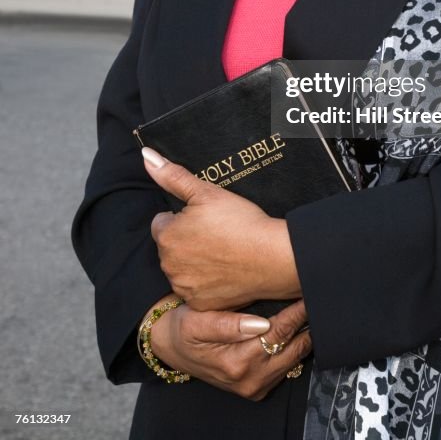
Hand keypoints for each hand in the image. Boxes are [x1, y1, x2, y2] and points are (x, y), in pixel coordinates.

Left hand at [142, 147, 300, 309]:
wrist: (272, 257)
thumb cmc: (240, 221)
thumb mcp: (206, 192)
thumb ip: (173, 176)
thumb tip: (147, 156)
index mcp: (166, 235)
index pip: (163, 222)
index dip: (183, 218)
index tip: (205, 218)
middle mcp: (168, 265)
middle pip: (171, 247)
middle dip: (186, 239)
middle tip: (216, 232)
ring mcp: (184, 287)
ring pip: (182, 268)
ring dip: (194, 261)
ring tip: (223, 250)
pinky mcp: (200, 304)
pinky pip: (196, 290)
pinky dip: (207, 282)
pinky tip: (225, 270)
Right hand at [149, 293, 311, 399]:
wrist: (171, 348)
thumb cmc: (182, 329)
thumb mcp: (196, 321)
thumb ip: (228, 324)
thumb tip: (261, 323)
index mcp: (236, 362)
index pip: (278, 333)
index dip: (297, 312)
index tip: (308, 292)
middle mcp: (249, 379)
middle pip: (294, 348)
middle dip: (307, 323)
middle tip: (317, 297)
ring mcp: (255, 387)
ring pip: (295, 359)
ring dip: (304, 335)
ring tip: (310, 310)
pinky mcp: (257, 388)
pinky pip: (287, 367)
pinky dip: (295, 347)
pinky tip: (297, 328)